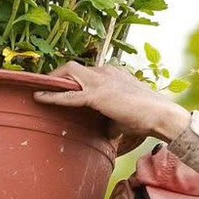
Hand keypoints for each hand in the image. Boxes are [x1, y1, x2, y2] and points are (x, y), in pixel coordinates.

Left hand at [33, 62, 189, 153]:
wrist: (160, 114)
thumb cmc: (147, 116)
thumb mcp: (125, 114)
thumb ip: (112, 120)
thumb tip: (107, 131)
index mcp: (113, 72)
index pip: (87, 71)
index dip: (72, 78)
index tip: (60, 85)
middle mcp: (106, 71)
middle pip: (74, 67)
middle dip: (57, 75)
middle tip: (44, 86)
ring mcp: (101, 80)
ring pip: (69, 72)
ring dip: (52, 80)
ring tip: (38, 90)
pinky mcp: (96, 94)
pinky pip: (68, 94)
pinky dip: (52, 96)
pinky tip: (39, 98)